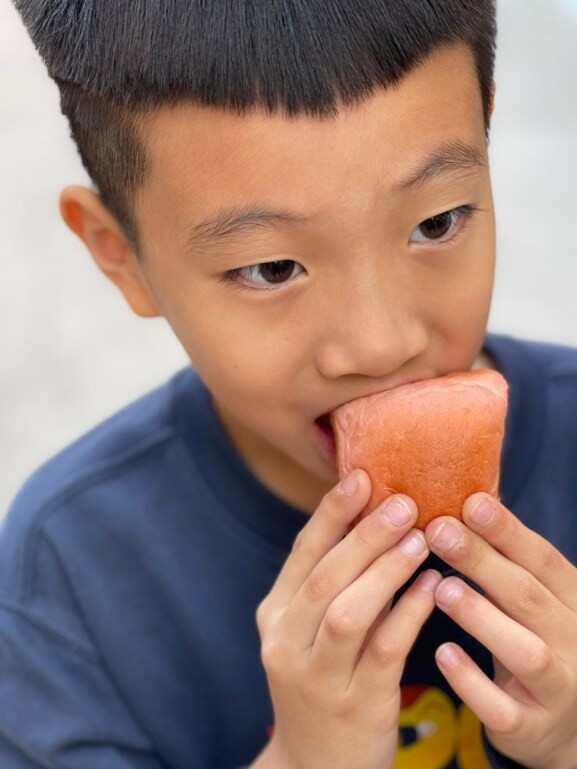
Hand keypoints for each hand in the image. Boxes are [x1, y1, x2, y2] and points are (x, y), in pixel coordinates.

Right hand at [252, 470, 438, 768]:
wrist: (316, 765)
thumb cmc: (321, 680)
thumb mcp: (309, 632)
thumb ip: (332, 582)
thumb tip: (370, 516)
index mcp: (274, 615)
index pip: (301, 554)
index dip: (330, 513)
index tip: (360, 477)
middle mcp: (286, 644)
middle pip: (324, 578)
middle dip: (364, 535)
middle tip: (403, 502)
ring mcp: (318, 677)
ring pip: (349, 612)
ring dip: (386, 570)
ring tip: (420, 538)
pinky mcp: (357, 705)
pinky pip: (385, 650)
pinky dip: (408, 613)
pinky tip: (430, 586)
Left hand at [425, 494, 576, 768]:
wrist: (566, 725)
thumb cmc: (535, 639)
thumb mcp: (532, 597)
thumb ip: (507, 557)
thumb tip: (469, 493)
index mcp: (571, 600)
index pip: (543, 560)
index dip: (508, 531)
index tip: (471, 502)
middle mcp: (573, 641)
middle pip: (529, 596)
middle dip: (484, 562)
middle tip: (439, 531)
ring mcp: (557, 687)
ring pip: (525, 652)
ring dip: (482, 617)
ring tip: (442, 588)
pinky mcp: (531, 727)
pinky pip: (503, 708)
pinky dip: (473, 682)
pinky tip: (443, 653)